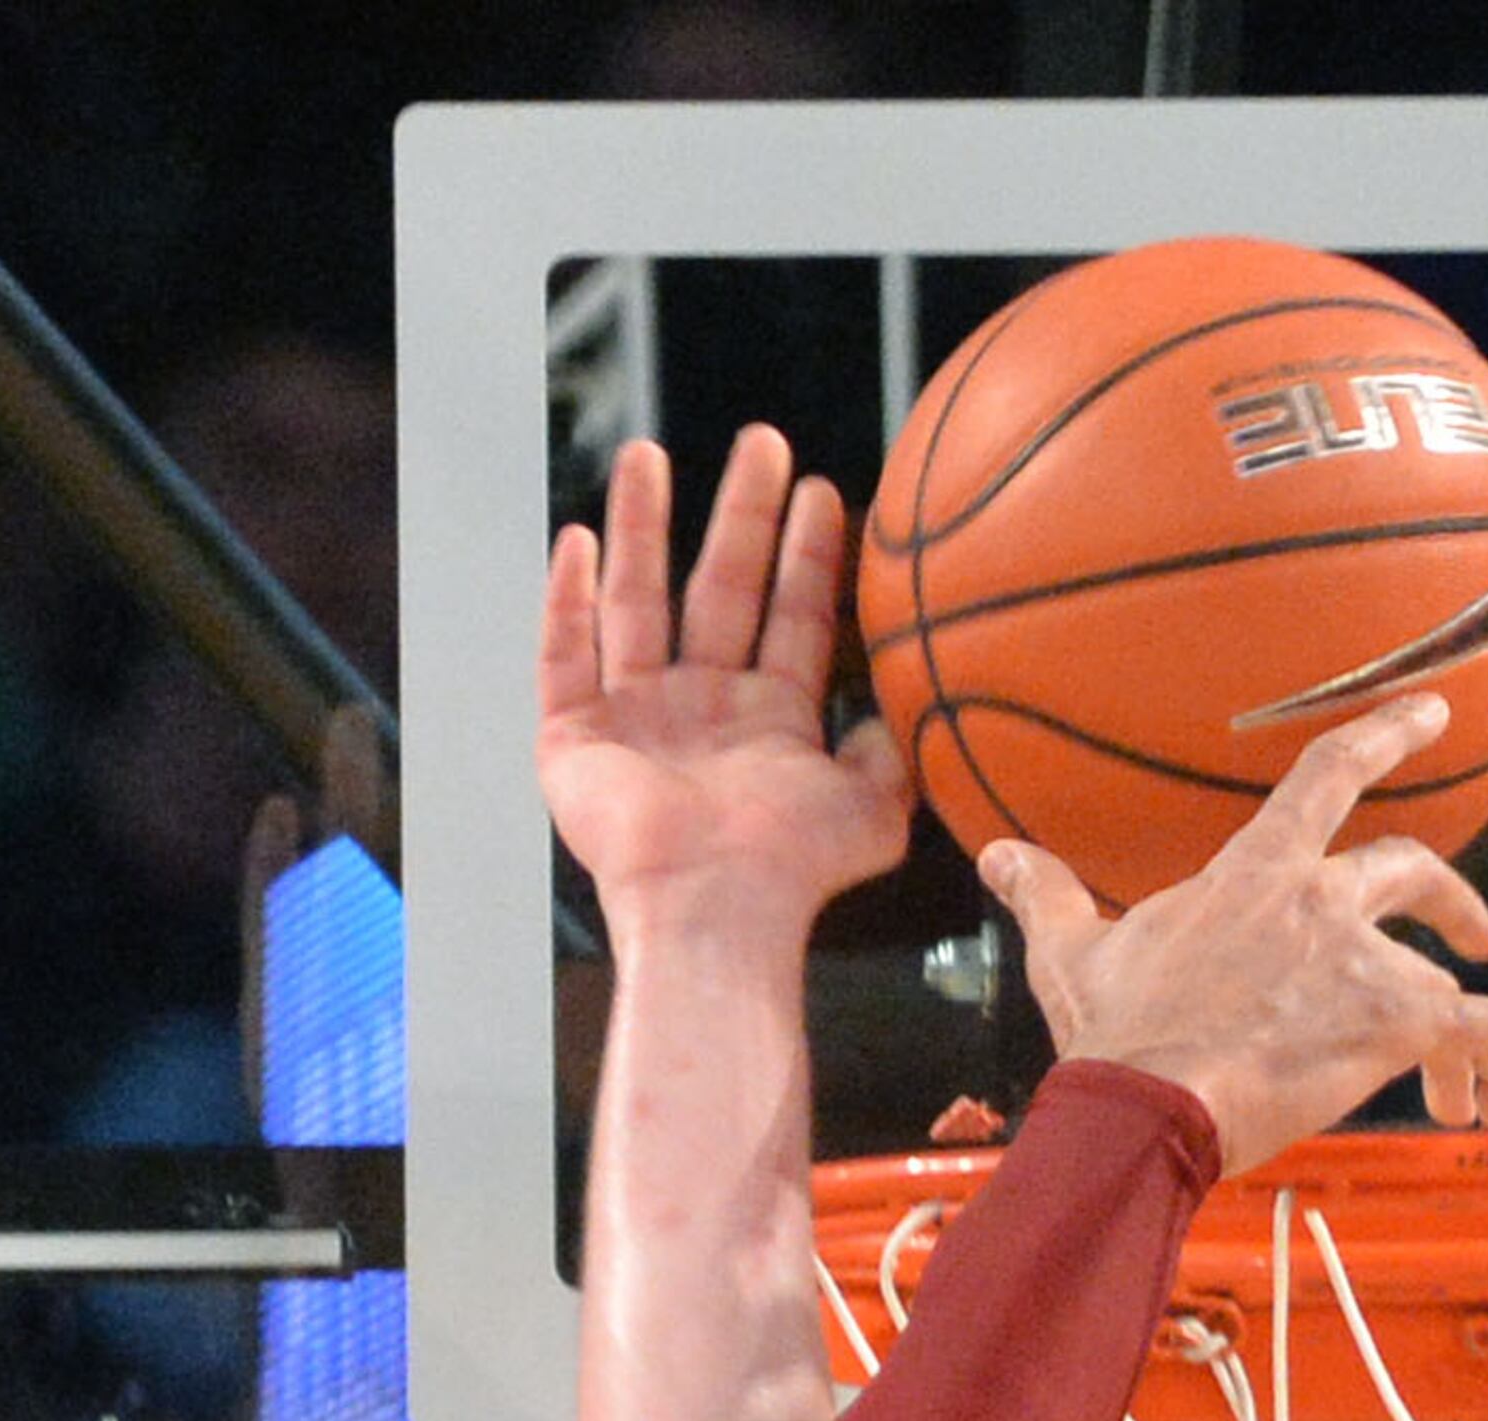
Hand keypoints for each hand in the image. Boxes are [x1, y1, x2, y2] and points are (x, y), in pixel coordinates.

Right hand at [540, 428, 910, 935]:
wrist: (714, 910)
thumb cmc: (790, 873)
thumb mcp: (874, 812)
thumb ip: (898, 753)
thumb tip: (924, 703)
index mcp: (766, 725)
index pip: (789, 619)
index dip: (805, 555)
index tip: (820, 489)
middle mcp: (700, 713)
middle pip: (718, 590)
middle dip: (740, 516)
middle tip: (763, 442)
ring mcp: (635, 723)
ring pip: (635, 604)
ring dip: (642, 529)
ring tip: (649, 455)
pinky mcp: (574, 742)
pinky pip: (563, 657)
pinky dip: (565, 601)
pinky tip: (577, 541)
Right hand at [985, 700, 1487, 1179]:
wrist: (1147, 1110)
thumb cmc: (1115, 1038)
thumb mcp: (1072, 954)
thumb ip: (1048, 894)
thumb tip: (996, 854)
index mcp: (1256, 870)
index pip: (1330, 773)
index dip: (1387, 734)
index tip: (1433, 716)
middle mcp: (1322, 899)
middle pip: (1414, 870)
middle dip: (1455, 903)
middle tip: (1481, 935)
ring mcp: (1364, 959)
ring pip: (1449, 978)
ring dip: (1464, 1032)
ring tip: (1464, 1087)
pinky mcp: (1396, 1024)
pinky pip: (1484, 1034)